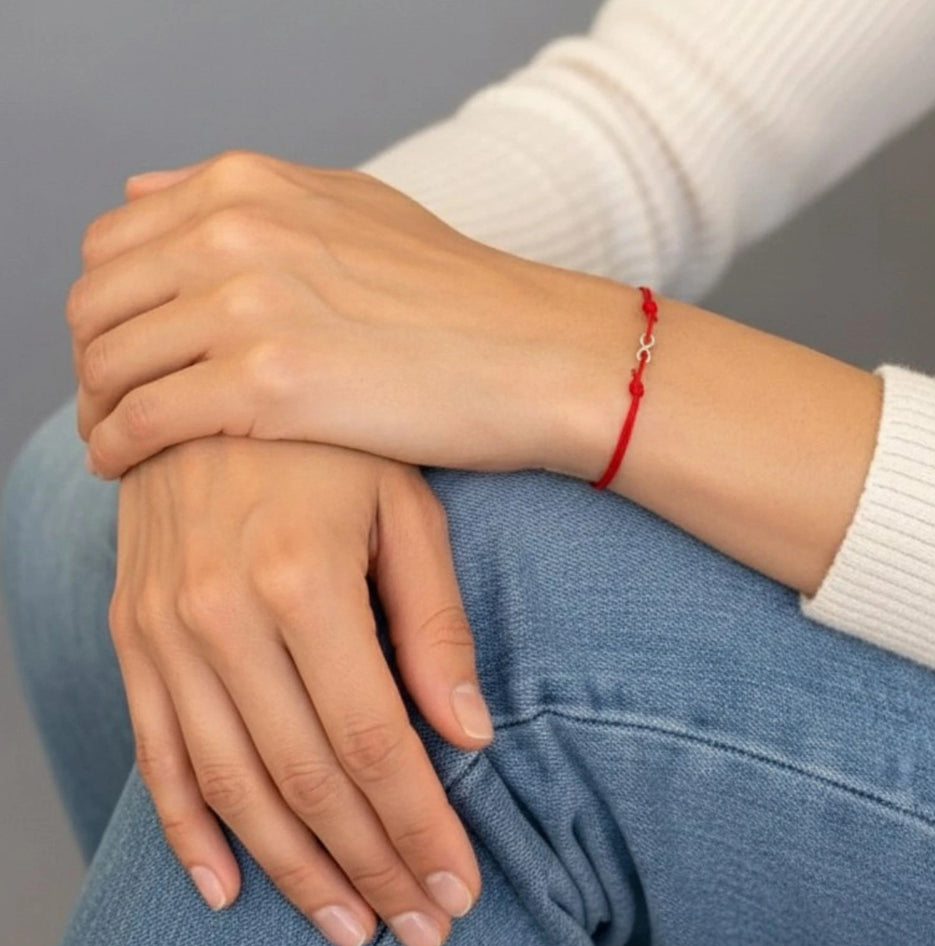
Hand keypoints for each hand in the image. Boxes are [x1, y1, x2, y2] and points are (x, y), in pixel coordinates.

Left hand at [67, 149, 635, 479]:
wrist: (537, 354)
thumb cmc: (462, 296)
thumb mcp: (353, 209)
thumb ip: (249, 198)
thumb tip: (150, 191)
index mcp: (248, 186)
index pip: (114, 244)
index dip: (107, 307)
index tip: (126, 352)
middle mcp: (234, 230)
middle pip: (98, 304)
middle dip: (93, 361)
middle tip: (114, 406)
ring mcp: (248, 305)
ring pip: (111, 363)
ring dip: (98, 408)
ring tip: (117, 442)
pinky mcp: (268, 385)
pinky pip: (145, 418)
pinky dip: (117, 445)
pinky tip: (127, 467)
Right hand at [110, 435, 493, 945]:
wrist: (204, 385)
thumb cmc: (328, 441)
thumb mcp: (405, 507)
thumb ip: (435, 624)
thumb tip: (469, 735)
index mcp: (303, 580)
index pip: (374, 741)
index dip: (420, 825)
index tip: (460, 886)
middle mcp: (223, 617)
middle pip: (307, 780)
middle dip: (371, 867)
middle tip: (421, 928)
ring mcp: (165, 632)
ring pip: (233, 787)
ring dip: (293, 871)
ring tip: (347, 928)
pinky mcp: (131, 636)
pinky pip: (155, 754)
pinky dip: (187, 830)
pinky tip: (227, 887)